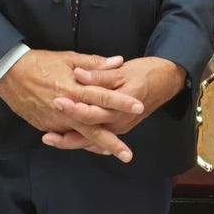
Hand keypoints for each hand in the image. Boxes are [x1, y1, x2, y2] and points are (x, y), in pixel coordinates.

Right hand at [0, 50, 137, 161]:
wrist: (9, 73)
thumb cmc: (40, 63)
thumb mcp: (69, 58)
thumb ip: (95, 64)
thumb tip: (118, 61)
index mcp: (73, 88)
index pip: (102, 97)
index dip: (121, 102)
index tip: (139, 107)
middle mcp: (65, 108)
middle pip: (92, 128)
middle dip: (111, 142)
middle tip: (128, 154)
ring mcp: (54, 120)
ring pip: (79, 136)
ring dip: (97, 146)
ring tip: (114, 153)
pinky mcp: (45, 125)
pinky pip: (65, 136)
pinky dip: (79, 142)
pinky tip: (92, 147)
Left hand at [41, 55, 187, 149]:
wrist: (168, 80)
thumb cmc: (147, 72)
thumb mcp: (124, 70)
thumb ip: (100, 74)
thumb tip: (79, 74)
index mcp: (121, 106)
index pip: (93, 111)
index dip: (74, 108)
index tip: (56, 102)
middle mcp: (120, 121)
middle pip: (89, 131)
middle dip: (66, 134)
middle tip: (45, 135)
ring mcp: (120, 127)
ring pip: (92, 139)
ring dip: (71, 141)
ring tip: (48, 139)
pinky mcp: (119, 127)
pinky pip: (99, 140)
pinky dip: (83, 142)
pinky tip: (68, 142)